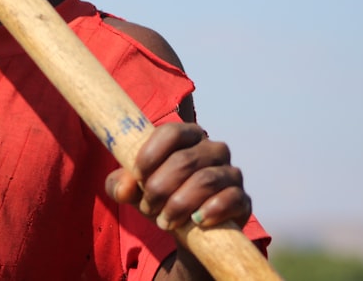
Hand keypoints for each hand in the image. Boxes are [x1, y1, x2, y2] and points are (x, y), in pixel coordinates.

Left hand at [105, 123, 251, 231]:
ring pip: (205, 180)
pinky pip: (231, 198)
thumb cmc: (159, 198)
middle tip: (148, 207)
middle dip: (160, 188)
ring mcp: (230, 172)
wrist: (187, 231)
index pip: (171, 132)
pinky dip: (210, 210)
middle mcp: (212, 149)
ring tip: (164, 221)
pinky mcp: (242, 198)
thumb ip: (120, 184)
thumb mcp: (134, 190)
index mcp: (187, 136)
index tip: (137, 176)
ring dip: (179, 204)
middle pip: (184, 161)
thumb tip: (123, 187)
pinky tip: (196, 222)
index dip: (151, 154)